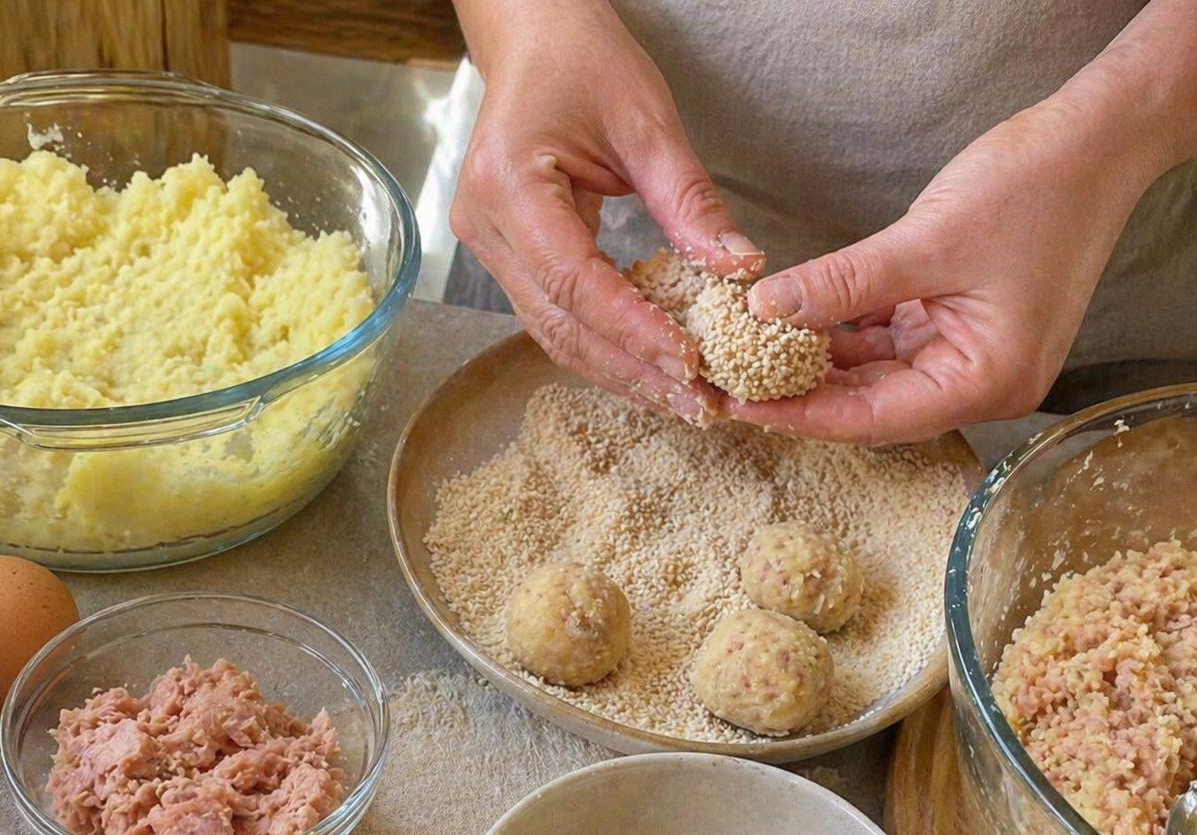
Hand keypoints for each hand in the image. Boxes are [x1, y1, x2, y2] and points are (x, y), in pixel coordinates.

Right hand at [449, 0, 763, 424]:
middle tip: (697, 403)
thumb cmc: (583, 62)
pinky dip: (605, 350)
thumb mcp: (647, 123)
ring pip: (554, 335)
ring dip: (620, 373)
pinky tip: (649, 371)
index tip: (690, 362)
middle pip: (561, 325)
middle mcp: (486, 226)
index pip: (575, 281)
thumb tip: (738, 271)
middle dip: (632, 370)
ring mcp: (489, 248)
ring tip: (681, 401)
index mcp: (509, 184)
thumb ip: (689, 202)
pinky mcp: (507, 259)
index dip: (633, 329)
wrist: (534, 40)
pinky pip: (556, 320)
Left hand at [736, 97, 1155, 443]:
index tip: (742, 407)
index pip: (873, 418)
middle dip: (800, 393)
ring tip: (748, 356)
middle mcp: (975, 383)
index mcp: (984, 382)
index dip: (802, 415)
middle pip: (869, 406)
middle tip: (731, 385)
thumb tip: (766, 307)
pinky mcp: (950, 327)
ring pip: (871, 376)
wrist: (1096, 142)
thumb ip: (843, 283)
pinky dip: (839, 334)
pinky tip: (790, 324)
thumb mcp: (926, 241)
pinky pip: (882, 344)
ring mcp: (963, 356)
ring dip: (815, 364)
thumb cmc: (1036, 190)